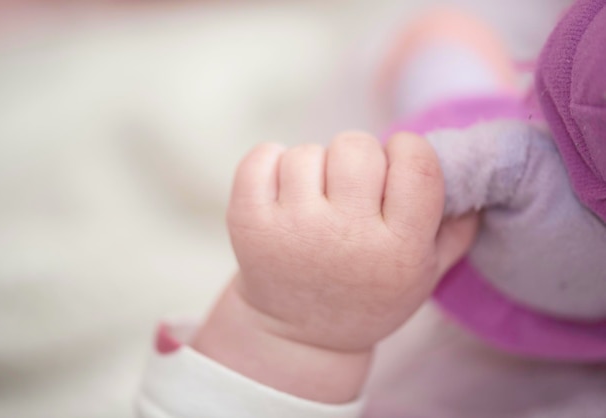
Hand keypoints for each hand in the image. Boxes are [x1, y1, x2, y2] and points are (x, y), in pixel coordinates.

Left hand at [193, 131, 476, 401]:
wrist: (298, 333)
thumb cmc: (367, 295)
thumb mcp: (423, 276)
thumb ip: (456, 229)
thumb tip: (472, 177)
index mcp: (399, 249)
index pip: (416, 161)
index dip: (405, 151)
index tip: (393, 167)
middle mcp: (346, 238)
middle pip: (357, 146)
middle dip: (357, 158)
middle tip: (349, 189)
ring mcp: (293, 229)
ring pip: (308, 151)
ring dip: (313, 167)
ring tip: (314, 203)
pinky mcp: (249, 223)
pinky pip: (261, 157)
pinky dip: (270, 161)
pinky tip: (280, 188)